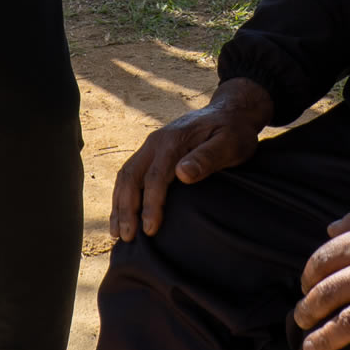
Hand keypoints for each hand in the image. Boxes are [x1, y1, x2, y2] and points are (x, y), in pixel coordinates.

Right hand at [110, 77, 271, 241]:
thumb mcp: (229, 144)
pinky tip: (122, 213)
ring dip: (119, 204)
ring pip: (125, 175)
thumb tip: (182, 173)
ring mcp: (151, 146)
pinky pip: (130, 173)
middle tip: (126, 238)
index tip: (150, 230)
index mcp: (173, 140)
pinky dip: (122, 194)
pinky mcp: (152, 152)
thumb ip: (207, 158)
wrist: (229, 112)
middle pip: (130, 176)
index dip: (150, 205)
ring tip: (116, 233)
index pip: (154, 177)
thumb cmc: (233, 132)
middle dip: (125, 208)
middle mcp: (156, 142)